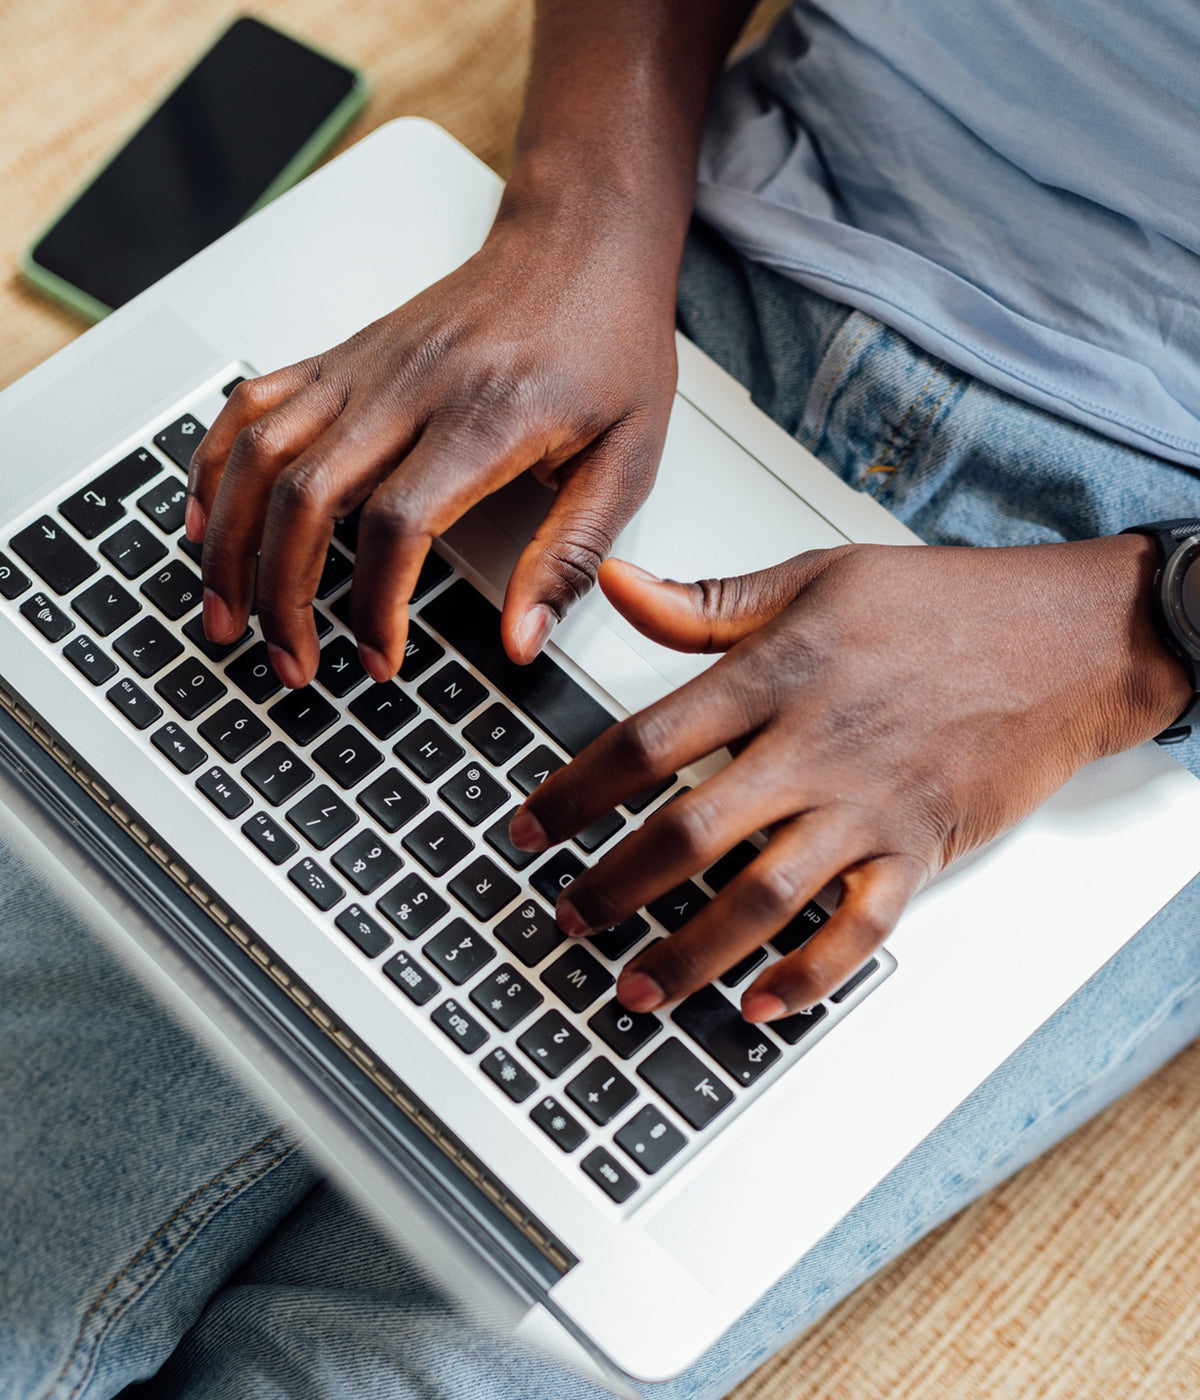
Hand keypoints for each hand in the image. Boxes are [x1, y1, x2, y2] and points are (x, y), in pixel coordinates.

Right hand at [185, 204, 677, 686]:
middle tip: (291, 664)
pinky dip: (214, 462)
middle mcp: (409, 386)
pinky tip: (204, 518)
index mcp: (486, 417)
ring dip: (228, 541)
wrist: (580, 241)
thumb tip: (522, 640)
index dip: (376, 605)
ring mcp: (365, 366)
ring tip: (226, 613)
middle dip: (283, 595)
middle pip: (307, 496)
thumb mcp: (627, 461)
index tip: (380, 660)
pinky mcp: (344, 355)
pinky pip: (252, 404)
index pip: (398, 522)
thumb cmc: (608, 345)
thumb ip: (570, 554)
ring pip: (261, 452)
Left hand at [510, 537, 1190, 1020]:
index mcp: (775, 674)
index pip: (646, 743)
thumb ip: (708, 598)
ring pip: (761, 896)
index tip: (528, 826)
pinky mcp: (920, 848)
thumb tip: (614, 584)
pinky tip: (759, 1005)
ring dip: (690, 952)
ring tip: (634, 986)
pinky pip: (859, 930)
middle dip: (614, 887)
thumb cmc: (943, 603)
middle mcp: (813, 747)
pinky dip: (808, 976)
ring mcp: (868, 806)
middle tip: (567, 918)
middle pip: (688, 833)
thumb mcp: (816, 576)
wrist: (1066, 639)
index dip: (573, 792)